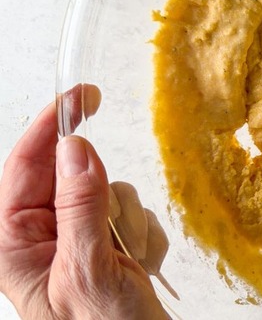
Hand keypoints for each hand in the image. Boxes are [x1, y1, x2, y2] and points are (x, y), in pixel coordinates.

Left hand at [0, 86, 167, 319]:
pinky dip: (144, 235)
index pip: (26, 166)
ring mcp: (77, 238)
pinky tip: (139, 266)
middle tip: (115, 231)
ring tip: (128, 262)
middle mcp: (42, 235)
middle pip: (74, 175)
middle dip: (103, 199)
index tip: (80, 94)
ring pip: (109, 191)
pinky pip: (132, 212)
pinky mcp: (108, 244)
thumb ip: (80, 206)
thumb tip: (75, 148)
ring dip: (127, 224)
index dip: (51, 126)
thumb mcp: (88, 270)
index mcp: (15, 242)